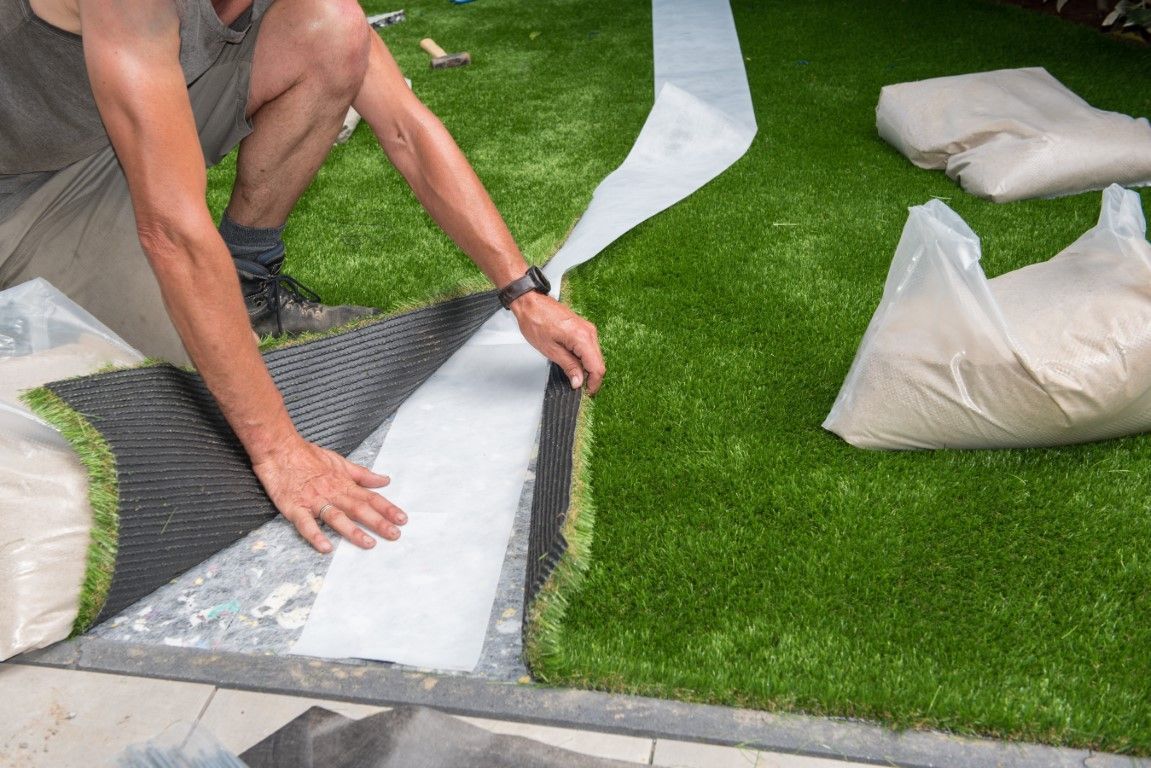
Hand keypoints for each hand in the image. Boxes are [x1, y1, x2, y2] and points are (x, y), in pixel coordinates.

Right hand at [251, 436, 406, 552]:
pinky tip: (326, 547)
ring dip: (353, 531)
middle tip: (395, 534)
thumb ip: (362, 474)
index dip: (387, 508)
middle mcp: (332, 492)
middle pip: (359, 508)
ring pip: (336, 517)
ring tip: (369, 543)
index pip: (370, 497)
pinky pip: (306, 524)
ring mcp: (313, 500)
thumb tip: (384, 480)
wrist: (278, 448)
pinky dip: (315, 535)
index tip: (403, 519)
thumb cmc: (307, 455)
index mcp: (343, 483)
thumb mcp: (339, 461)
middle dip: (378, 522)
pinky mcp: (294, 507)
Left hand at [510, 291, 604, 392]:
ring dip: (587, 368)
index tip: (587, 393)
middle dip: (591, 377)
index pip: (597, 367)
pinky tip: (573, 362)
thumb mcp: (550, 350)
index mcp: (582, 338)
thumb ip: (568, 366)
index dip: (594, 383)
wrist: (531, 303)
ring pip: (595, 356)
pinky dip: (584, 358)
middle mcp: (589, 332)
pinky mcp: (583, 328)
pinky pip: (589, 348)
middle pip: (598, 362)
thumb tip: (579, 382)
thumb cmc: (536, 322)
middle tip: (578, 386)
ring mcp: (588, 329)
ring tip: (573, 375)